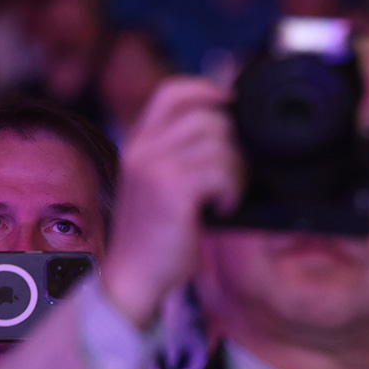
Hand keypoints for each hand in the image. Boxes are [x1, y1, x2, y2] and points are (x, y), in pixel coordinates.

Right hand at [101, 77, 241, 328]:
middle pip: (207, 119)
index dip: (206, 89)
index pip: (172, 93)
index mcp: (139, 143)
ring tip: (225, 198)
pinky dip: (231, 192)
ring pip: (220, 145)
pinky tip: (221, 210)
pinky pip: (220, 172)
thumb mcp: (162, 186)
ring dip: (236, 172)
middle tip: (232, 180)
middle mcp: (143, 149)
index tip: (231, 103)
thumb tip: (230, 133)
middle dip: (233, 146)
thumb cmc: (156, 237)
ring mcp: (155, 168)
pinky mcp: (172, 191)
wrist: (132, 278)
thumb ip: (183, 156)